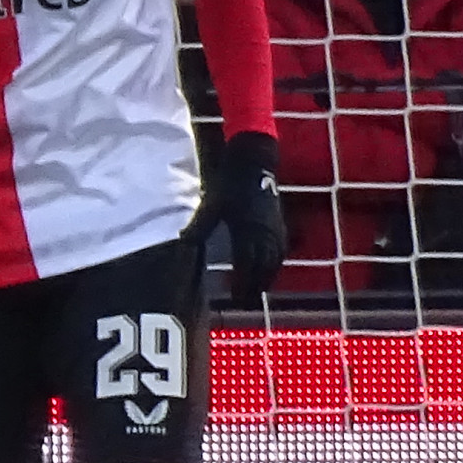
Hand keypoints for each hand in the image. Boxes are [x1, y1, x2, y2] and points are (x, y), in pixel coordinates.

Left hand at [212, 128, 286, 304]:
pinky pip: (281, 250)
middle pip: (264, 268)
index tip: (236, 298)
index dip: (242, 284)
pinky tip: (269, 268)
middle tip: (246, 301)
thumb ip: (200, 226)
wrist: (254, 162)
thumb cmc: (230, 182)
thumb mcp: (211, 203)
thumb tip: (182, 242)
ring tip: (257, 290)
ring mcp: (274, 228)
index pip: (247, 265)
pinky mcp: (279, 223)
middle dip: (256, 286)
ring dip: (267, 277)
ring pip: (275, 261)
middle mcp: (264, 232)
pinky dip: (275, 263)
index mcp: (246, 230)